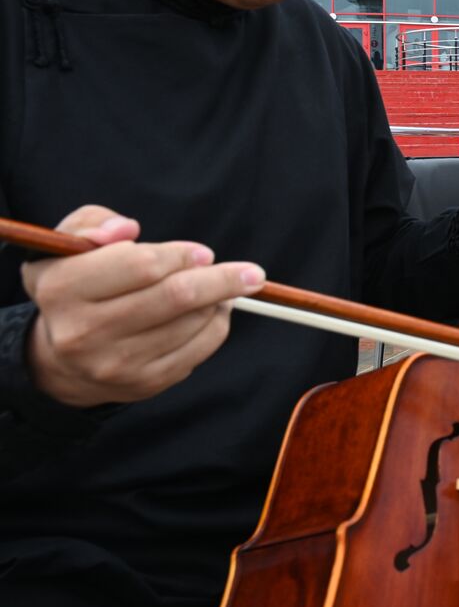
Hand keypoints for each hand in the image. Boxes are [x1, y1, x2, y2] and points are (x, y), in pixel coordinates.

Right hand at [21, 206, 264, 407]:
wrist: (60, 360)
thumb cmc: (75, 285)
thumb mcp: (68, 246)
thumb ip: (94, 223)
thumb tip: (128, 230)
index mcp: (62, 289)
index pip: (142, 266)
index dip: (182, 255)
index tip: (203, 253)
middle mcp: (84, 331)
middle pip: (176, 296)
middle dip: (223, 279)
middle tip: (250, 273)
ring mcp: (114, 362)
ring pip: (193, 322)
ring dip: (220, 301)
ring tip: (222, 290)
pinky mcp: (142, 383)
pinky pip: (200, 349)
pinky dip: (216, 325)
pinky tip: (212, 312)